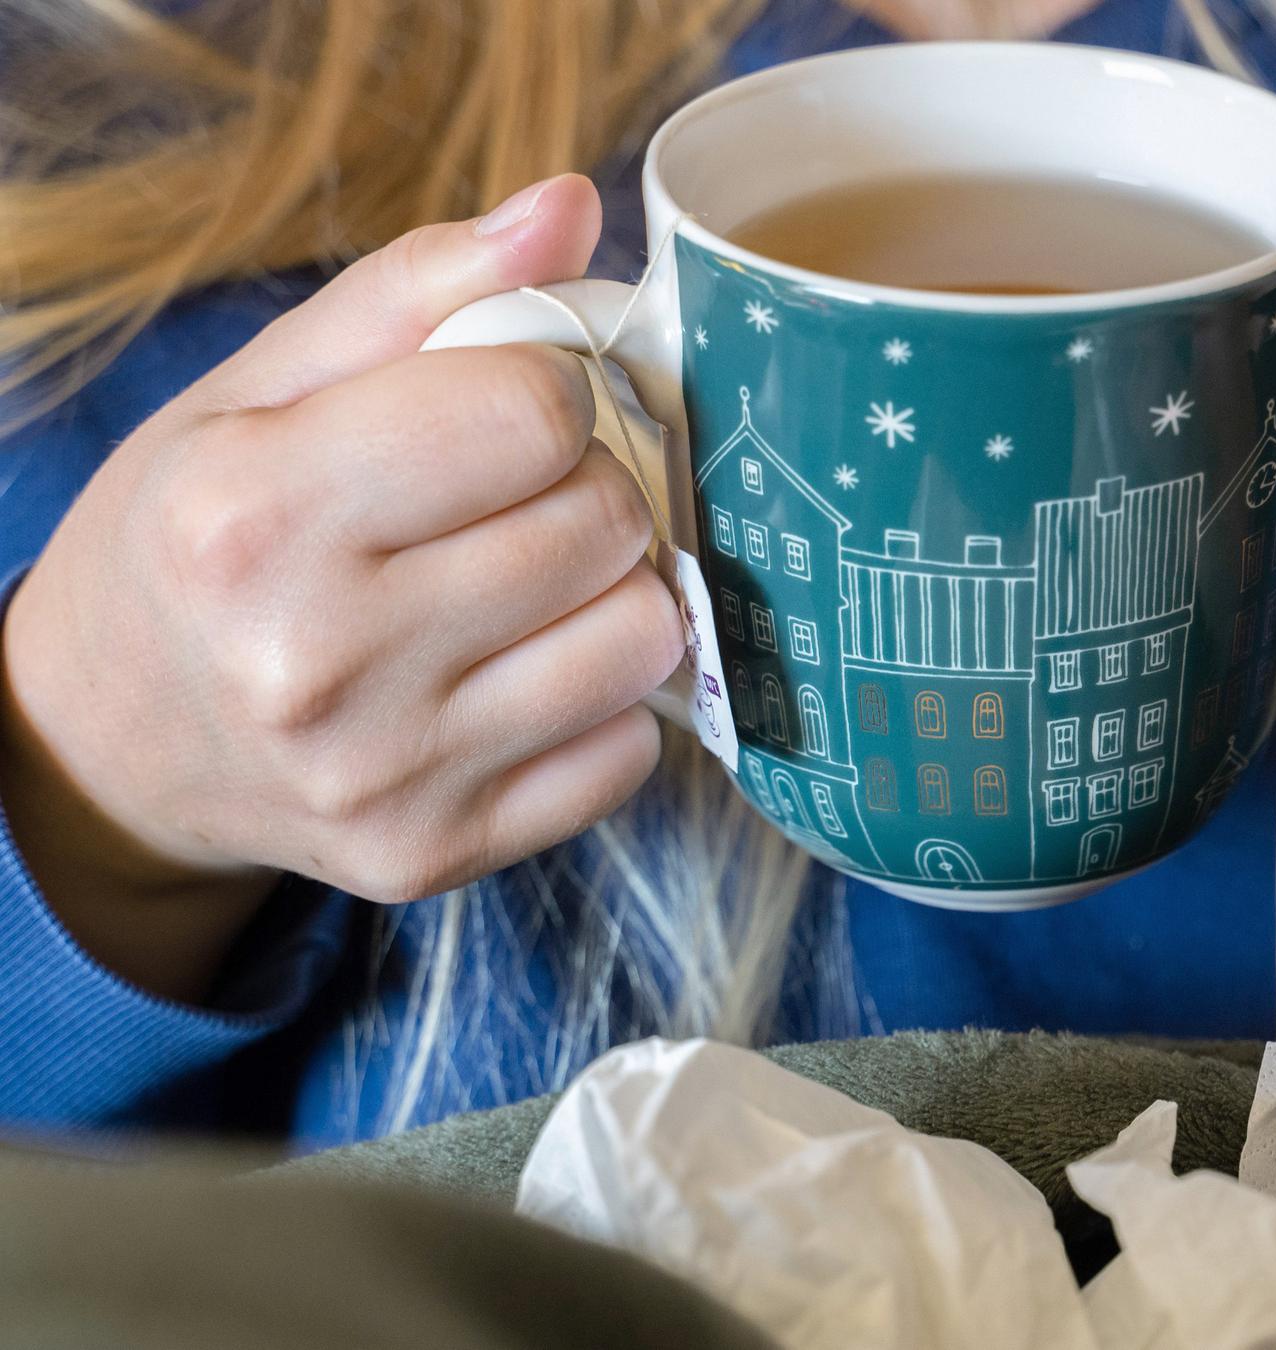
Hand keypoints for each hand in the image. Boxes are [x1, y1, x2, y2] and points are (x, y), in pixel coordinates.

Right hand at [0, 175, 686, 998]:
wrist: (105, 741)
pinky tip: (522, 675)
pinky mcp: (435, 854)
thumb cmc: (198, 541)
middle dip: (589, 487)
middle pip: (603, 523)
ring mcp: (384, 774)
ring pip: (642, 641)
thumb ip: (419, 291)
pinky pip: (627, 757)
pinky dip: (603, 706)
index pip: (534, 411)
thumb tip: (571, 207)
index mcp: (256, 512)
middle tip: (522, 499)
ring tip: (533, 583)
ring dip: (616, 594)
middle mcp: (317, 657)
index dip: (550, 390)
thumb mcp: (259, 393)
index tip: (511, 406)